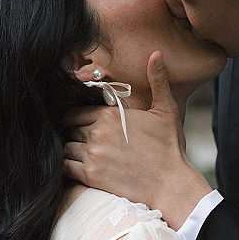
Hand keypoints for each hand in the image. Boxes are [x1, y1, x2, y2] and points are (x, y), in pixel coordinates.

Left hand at [63, 53, 211, 228]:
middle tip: (83, 142)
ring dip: (71, 151)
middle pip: (69, 129)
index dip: (77, 117)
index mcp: (110, 115)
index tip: (83, 125)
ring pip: (66, 148)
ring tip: (83, 157)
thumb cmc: (171, 150)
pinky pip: (66, 167)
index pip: (76, 111)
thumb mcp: (166, 111)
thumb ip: (157, 81)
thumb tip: (156, 53)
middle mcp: (97, 132)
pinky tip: (79, 169)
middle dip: (74, 134)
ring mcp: (93, 154)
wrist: (172, 186)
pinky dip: (68, 167)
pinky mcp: (92, 176)